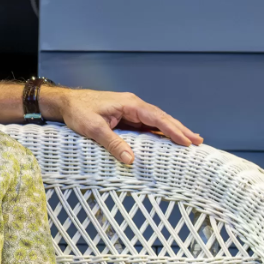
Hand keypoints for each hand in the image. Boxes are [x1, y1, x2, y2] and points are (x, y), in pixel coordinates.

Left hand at [44, 87, 202, 164]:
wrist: (65, 103)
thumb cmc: (78, 111)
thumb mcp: (93, 128)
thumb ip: (112, 143)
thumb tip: (131, 160)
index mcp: (130, 104)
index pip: (157, 117)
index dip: (173, 129)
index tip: (187, 140)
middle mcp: (133, 105)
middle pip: (161, 118)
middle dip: (180, 129)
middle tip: (198, 141)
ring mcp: (130, 111)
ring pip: (155, 122)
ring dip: (171, 131)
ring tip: (189, 142)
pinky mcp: (125, 117)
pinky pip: (145, 126)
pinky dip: (158, 133)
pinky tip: (167, 141)